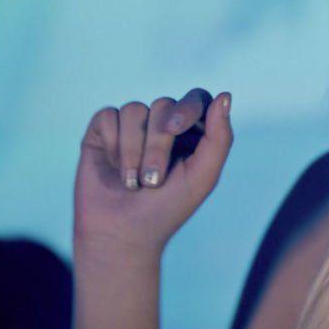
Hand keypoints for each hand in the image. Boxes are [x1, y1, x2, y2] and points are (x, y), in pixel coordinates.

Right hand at [74, 88, 233, 261]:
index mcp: (191, 132)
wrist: (122, 234)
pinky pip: (107, 116)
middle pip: (163, 105)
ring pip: (134, 110)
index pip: (196, 99)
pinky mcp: (102, 131)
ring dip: (133, 150)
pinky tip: (113, 168)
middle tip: (153, 181)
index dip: (187, 108)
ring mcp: (132, 126)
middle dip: (157, 145)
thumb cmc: (168, 208)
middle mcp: (161, 124)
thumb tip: (225, 94)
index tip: (176, 129)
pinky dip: (112, 144)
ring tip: (133, 182)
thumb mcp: (203, 176)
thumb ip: (220, 137)